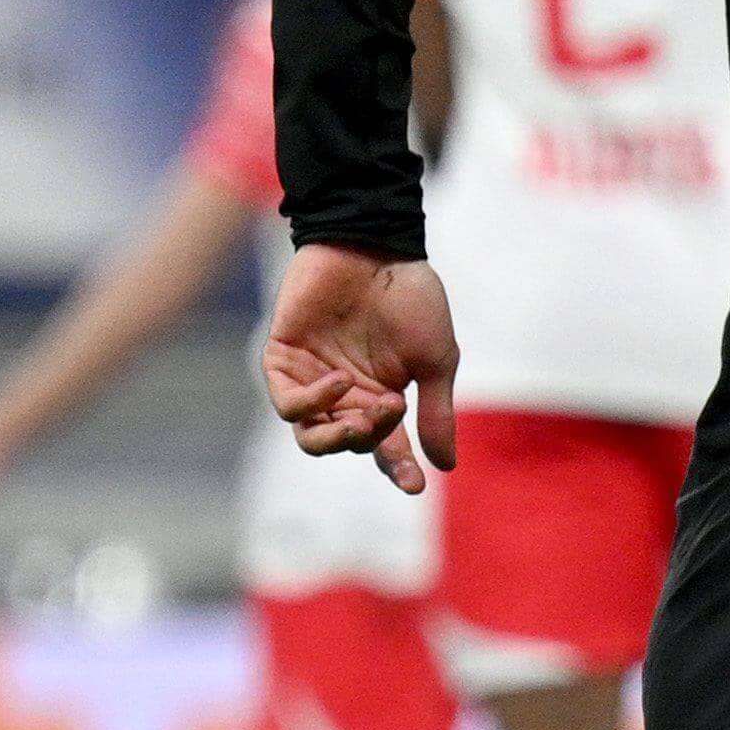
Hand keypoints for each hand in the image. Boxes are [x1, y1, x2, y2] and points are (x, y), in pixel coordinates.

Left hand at [262, 244, 458, 491]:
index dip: (399, 469)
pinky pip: (287, 403)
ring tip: (366, 414)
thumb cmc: (409, 297)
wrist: (376, 245)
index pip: (384, 448)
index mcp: (379, 398)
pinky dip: (312, 402)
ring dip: (338, 434)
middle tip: (390, 418)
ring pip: (310, 435)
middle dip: (366, 440)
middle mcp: (343, 395)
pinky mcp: (284, 358)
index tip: (416, 484)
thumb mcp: (435, 359)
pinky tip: (339, 381)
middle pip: (344, 443)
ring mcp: (311, 378)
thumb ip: (436, 411)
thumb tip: (445, 465)